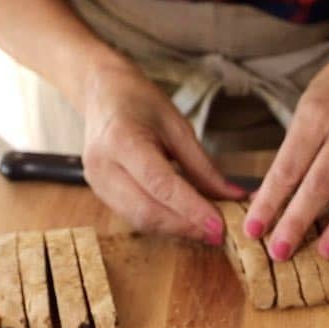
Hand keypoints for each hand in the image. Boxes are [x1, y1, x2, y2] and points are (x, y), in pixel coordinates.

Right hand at [80, 62, 246, 242]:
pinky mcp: (99, 193)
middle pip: (146, 211)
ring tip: (206, 230)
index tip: (220, 225)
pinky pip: (132, 216)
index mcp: (122, 140)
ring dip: (176, 229)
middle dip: (185, 226)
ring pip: (139, 220)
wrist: (102, 94)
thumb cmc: (141, 103)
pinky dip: (162, 223)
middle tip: (219, 234)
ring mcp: (96, 182)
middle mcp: (103, 166)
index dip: (192, 209)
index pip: (161, 185)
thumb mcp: (178, 126)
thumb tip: (232, 197)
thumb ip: (203, 166)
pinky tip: (185, 222)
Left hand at [243, 40, 328, 259]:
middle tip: (279, 252)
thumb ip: (291, 153)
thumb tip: (267, 199)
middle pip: (320, 185)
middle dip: (297, 221)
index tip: (252, 229)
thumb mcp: (305, 109)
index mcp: (317, 116)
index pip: (288, 167)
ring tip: (321, 254)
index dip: (269, 202)